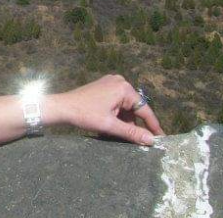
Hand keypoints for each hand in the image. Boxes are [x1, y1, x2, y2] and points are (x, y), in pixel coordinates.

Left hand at [50, 74, 164, 145]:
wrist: (61, 107)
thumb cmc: (85, 115)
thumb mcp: (110, 125)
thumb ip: (132, 133)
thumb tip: (152, 140)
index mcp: (124, 88)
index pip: (144, 110)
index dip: (153, 125)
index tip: (162, 137)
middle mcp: (120, 82)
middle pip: (133, 108)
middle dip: (133, 124)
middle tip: (135, 140)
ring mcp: (110, 83)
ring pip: (124, 107)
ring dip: (123, 121)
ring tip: (116, 133)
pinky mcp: (103, 87)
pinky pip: (116, 103)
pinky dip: (115, 115)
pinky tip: (110, 125)